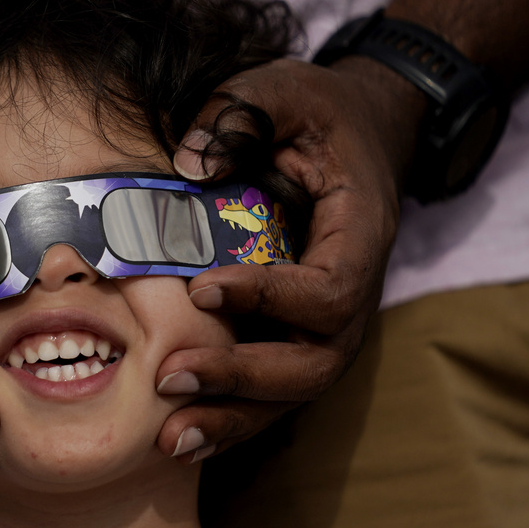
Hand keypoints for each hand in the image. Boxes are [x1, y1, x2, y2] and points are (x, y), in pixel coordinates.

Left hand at [156, 57, 424, 460]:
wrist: (360, 134)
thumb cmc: (319, 112)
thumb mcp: (284, 88)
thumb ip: (239, 114)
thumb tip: (187, 165)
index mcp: (360, 232)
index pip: (331, 288)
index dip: (272, 297)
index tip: (202, 288)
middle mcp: (355, 290)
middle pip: (317, 362)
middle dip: (243, 378)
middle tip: (168, 377)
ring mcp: (332, 321)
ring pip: (297, 391)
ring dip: (235, 418)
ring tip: (169, 438)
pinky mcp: (302, 332)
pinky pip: (278, 389)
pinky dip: (236, 416)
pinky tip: (186, 437)